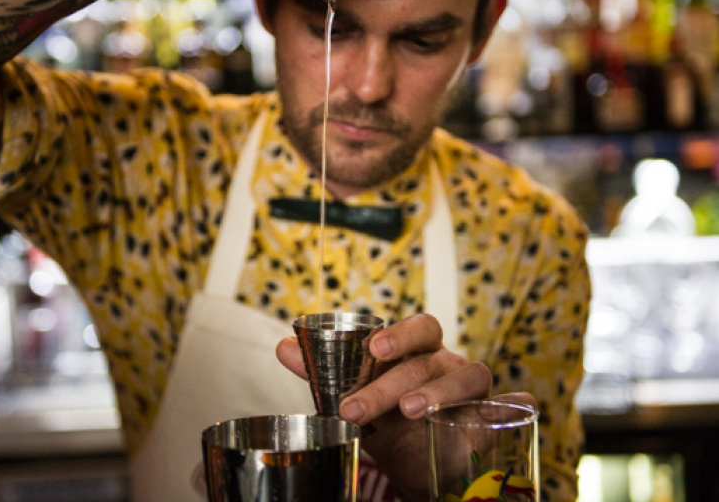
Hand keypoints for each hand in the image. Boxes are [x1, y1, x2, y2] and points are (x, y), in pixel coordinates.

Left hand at [277, 313, 531, 501]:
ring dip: (440, 391)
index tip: (374, 348)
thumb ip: (323, 374)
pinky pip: (513, 407)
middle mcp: (450, 365)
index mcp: (419, 353)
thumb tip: (283, 347)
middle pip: (432, 358)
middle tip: (360, 407)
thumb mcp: (357, 400)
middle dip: (395, 381)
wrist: (421, 470)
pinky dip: (514, 405)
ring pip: (470, 376)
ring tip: (411, 413)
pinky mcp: (496, 421)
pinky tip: (506, 410)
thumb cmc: (390, 424)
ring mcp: (476, 392)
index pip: (420, 327)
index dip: (400, 332)